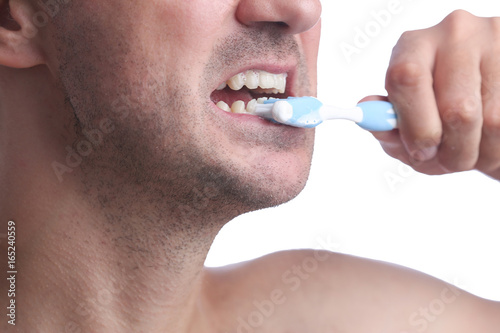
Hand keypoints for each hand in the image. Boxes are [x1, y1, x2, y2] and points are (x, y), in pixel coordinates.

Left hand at [365, 10, 499, 179]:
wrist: (489, 88)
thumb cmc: (437, 104)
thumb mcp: (407, 112)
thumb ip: (388, 124)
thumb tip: (371, 120)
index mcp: (414, 45)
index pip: (406, 78)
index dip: (415, 126)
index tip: (422, 151)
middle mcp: (454, 35)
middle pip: (457, 109)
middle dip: (452, 152)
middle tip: (449, 162)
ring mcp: (495, 41)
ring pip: (492, 121)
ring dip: (481, 153)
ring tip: (474, 151)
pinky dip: (499, 147)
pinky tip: (492, 142)